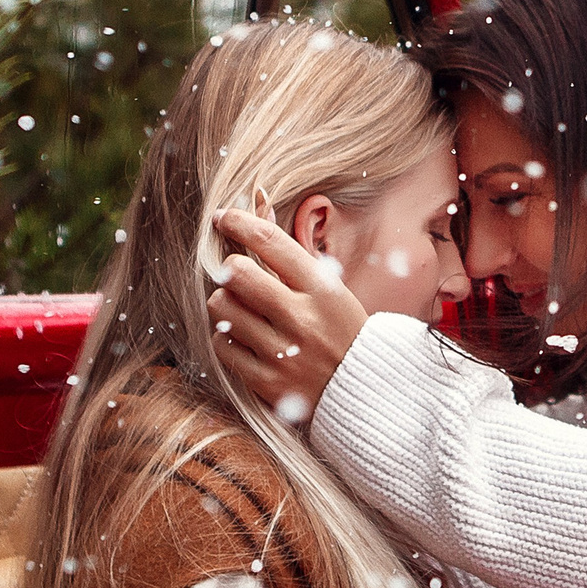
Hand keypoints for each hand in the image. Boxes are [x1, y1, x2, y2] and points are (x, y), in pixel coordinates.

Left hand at [206, 207, 367, 419]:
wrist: (365, 390)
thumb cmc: (341, 329)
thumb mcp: (328, 286)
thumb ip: (288, 250)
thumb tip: (256, 197)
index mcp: (322, 288)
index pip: (270, 240)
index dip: (238, 221)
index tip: (223, 217)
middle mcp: (303, 318)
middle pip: (236, 273)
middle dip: (230, 270)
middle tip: (238, 278)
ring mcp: (284, 353)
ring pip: (222, 308)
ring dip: (224, 304)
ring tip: (241, 309)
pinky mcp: (268, 382)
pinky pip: (221, 345)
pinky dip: (225, 337)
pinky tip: (242, 337)